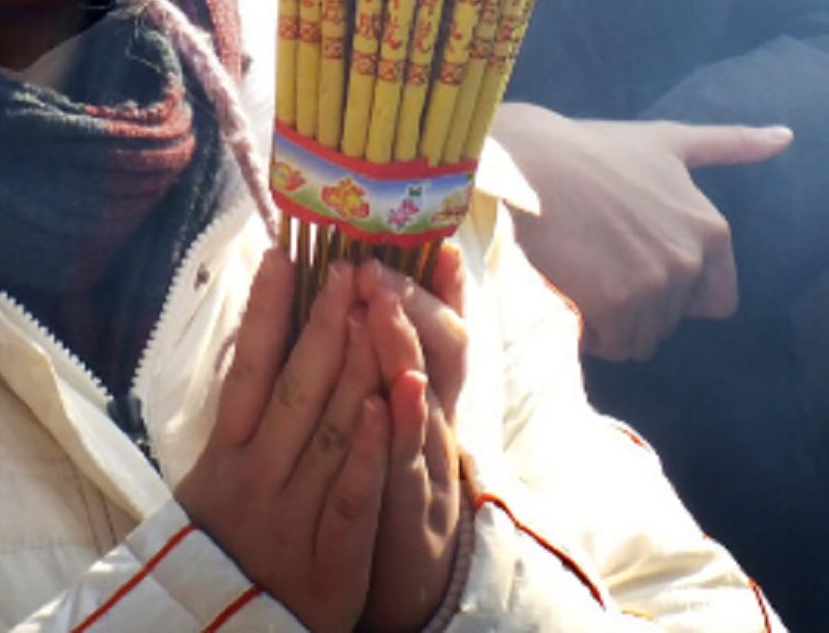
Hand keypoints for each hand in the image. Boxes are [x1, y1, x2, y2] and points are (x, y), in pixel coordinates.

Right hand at [178, 255, 388, 632]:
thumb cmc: (222, 548)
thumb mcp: (213, 482)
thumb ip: (238, 420)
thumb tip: (252, 340)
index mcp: (225, 456)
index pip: (246, 368)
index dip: (264, 311)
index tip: (283, 253)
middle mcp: (254, 479)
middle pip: (295, 388)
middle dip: (325, 323)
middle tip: (350, 266)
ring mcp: (291, 519)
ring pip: (331, 431)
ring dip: (357, 367)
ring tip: (378, 309)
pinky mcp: (328, 565)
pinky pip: (351, 498)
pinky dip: (369, 452)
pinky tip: (390, 406)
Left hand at [357, 248, 467, 632]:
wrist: (410, 587)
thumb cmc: (400, 483)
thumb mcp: (408, 416)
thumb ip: (400, 356)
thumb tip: (402, 285)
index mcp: (433, 399)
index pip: (449, 329)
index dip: (447, 287)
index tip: (436, 240)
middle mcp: (438, 426)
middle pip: (440, 356)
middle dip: (411, 305)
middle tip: (379, 263)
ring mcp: (426, 468)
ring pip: (422, 401)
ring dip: (403, 348)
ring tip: (383, 302)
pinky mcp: (407, 514)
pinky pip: (406, 465)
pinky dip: (402, 428)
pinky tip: (395, 394)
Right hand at [493, 106, 792, 361]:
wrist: (525, 163)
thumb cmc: (592, 151)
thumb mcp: (668, 141)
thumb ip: (731, 145)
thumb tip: (788, 135)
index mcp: (711, 231)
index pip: (715, 302)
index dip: (678, 289)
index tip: (640, 258)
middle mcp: (690, 262)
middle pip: (671, 320)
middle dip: (639, 302)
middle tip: (600, 256)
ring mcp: (653, 287)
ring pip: (641, 339)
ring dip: (613, 321)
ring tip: (582, 271)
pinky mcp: (614, 307)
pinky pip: (610, 346)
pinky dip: (589, 329)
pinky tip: (568, 287)